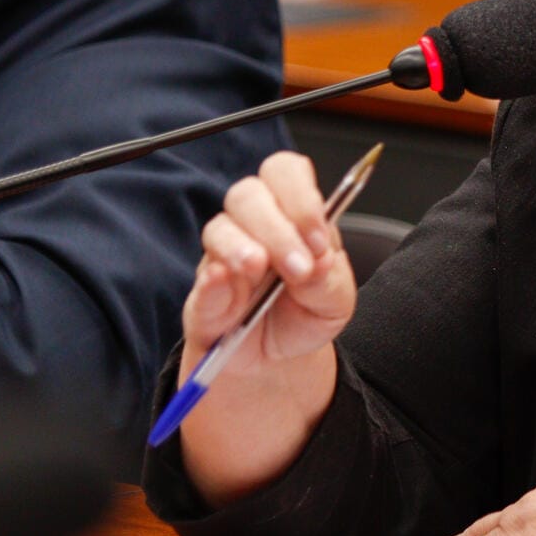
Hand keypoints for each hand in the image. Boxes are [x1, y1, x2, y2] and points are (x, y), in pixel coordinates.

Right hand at [180, 151, 356, 381]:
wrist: (276, 361)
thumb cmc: (303, 316)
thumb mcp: (334, 302)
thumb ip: (330, 280)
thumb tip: (319, 260)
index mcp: (292, 215)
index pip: (287, 173)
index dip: (302, 197)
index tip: (319, 238)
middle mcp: (254, 227)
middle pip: (249, 194)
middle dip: (278, 228)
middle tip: (298, 267)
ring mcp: (223, 256)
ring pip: (220, 227)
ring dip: (243, 246)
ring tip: (260, 272)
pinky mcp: (202, 293)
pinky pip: (201, 276)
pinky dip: (214, 278)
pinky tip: (227, 283)